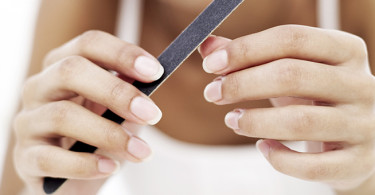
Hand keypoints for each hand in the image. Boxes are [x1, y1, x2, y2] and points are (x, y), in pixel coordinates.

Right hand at [13, 30, 162, 194]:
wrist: (72, 174)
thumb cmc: (98, 136)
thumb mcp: (118, 112)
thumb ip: (131, 96)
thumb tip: (149, 81)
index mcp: (63, 67)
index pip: (89, 44)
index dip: (122, 54)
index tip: (156, 72)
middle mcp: (40, 87)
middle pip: (71, 71)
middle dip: (116, 91)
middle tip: (152, 114)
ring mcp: (28, 121)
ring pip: (62, 116)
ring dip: (110, 134)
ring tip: (141, 151)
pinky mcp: (25, 158)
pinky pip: (49, 158)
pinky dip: (84, 164)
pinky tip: (110, 167)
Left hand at [199, 25, 374, 190]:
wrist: (357, 139)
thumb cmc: (316, 99)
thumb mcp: (289, 71)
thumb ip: (249, 57)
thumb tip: (207, 47)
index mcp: (344, 51)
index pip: (291, 39)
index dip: (246, 49)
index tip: (211, 64)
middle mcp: (359, 85)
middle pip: (292, 75)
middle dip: (242, 84)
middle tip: (213, 94)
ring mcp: (362, 125)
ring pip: (300, 122)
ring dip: (254, 121)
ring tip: (232, 120)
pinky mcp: (356, 162)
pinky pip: (311, 166)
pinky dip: (279, 158)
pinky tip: (262, 147)